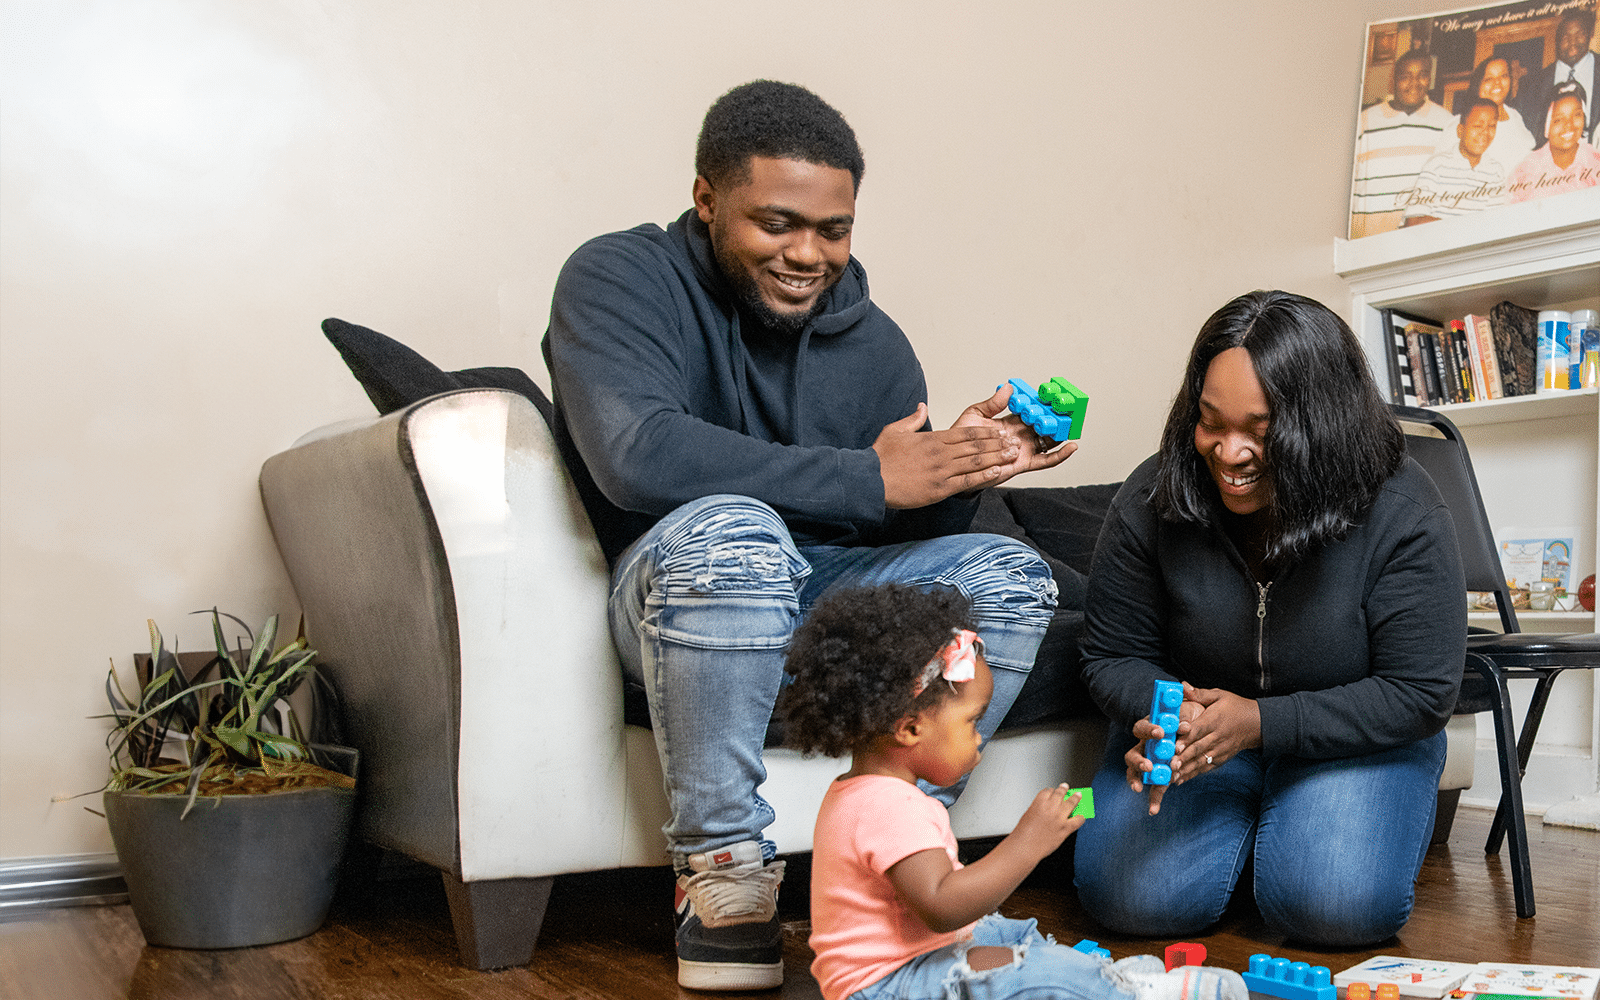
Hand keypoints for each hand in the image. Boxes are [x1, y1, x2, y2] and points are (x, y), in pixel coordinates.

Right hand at [872, 403, 1018, 507]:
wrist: (870, 481)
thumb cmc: (881, 458)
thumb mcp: (895, 430)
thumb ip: (913, 419)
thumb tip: (922, 407)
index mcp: (933, 439)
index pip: (966, 433)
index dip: (986, 432)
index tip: (1000, 432)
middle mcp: (940, 453)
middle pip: (975, 445)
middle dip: (997, 443)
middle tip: (1014, 442)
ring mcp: (941, 471)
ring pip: (975, 462)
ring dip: (996, 457)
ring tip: (1012, 455)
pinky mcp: (939, 489)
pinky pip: (966, 481)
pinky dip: (983, 477)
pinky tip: (996, 473)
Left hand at [952, 384, 1076, 486]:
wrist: (956, 463)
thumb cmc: (962, 440)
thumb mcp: (975, 415)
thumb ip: (992, 403)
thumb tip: (1007, 387)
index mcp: (1010, 421)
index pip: (1032, 410)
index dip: (1043, 403)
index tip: (1054, 394)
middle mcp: (1020, 435)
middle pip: (1045, 424)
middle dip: (1057, 416)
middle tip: (1068, 407)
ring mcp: (1024, 449)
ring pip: (1049, 440)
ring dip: (1061, 432)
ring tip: (1071, 423)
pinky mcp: (1024, 463)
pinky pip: (1046, 460)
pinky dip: (1060, 455)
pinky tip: (1070, 447)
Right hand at [1010, 784, 1088, 858]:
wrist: (1025, 847)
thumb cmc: (1023, 833)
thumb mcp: (1028, 814)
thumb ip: (1039, 808)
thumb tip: (1048, 808)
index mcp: (1039, 802)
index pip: (1048, 791)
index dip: (1052, 790)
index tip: (1053, 791)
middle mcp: (1051, 807)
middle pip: (1061, 793)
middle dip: (1064, 789)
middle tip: (1066, 787)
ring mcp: (1059, 817)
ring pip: (1071, 803)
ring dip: (1076, 798)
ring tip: (1078, 795)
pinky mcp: (1065, 828)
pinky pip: (1077, 820)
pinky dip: (1081, 817)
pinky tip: (1081, 816)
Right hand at [1122, 694, 1202, 814]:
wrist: (1204, 732)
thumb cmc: (1193, 716)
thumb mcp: (1193, 706)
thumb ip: (1190, 698)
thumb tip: (1185, 686)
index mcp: (1153, 727)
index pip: (1143, 727)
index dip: (1150, 730)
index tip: (1161, 732)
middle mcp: (1147, 745)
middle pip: (1133, 752)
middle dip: (1138, 759)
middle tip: (1149, 765)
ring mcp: (1151, 761)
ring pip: (1136, 770)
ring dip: (1136, 777)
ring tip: (1139, 787)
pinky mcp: (1160, 775)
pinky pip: (1154, 787)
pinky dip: (1154, 797)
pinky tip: (1154, 809)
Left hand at [1170, 685, 1260, 782]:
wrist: (1257, 723)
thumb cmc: (1235, 706)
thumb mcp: (1219, 695)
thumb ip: (1199, 693)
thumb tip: (1181, 686)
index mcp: (1215, 720)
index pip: (1199, 730)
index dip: (1187, 738)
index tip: (1175, 746)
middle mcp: (1218, 736)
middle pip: (1199, 748)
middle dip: (1184, 757)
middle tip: (1169, 764)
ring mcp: (1220, 749)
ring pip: (1201, 760)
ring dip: (1186, 769)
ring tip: (1171, 776)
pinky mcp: (1221, 758)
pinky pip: (1206, 767)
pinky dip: (1193, 774)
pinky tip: (1180, 779)